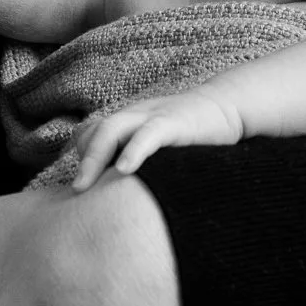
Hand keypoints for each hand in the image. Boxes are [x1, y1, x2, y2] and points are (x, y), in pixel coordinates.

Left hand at [71, 93, 243, 187]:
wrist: (230, 107)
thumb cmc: (195, 135)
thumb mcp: (161, 147)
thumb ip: (142, 162)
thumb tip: (123, 198)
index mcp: (129, 122)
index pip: (91, 133)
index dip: (83, 156)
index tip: (83, 188)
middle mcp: (134, 116)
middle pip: (96, 131)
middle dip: (83, 160)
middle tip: (75, 191)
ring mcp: (152, 116)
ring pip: (112, 128)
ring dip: (95, 156)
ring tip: (85, 184)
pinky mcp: (174, 121)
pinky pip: (149, 133)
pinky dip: (134, 150)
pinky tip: (125, 169)